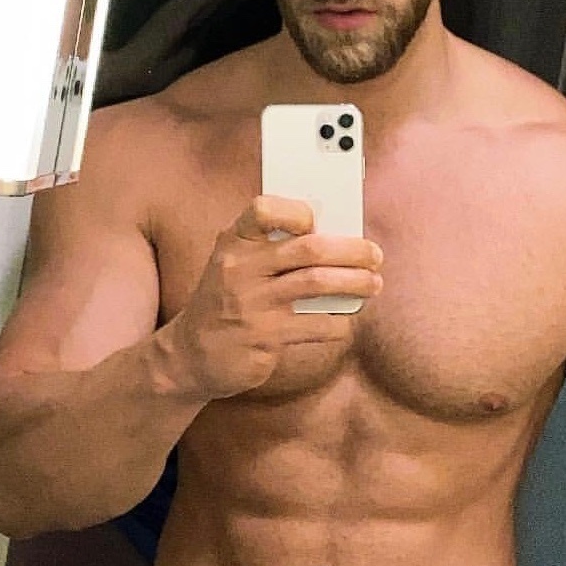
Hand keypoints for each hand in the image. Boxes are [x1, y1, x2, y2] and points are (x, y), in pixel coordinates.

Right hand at [159, 195, 382, 400]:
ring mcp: (252, 305)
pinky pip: (317, 325)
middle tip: (374, 255)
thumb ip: (270, 249)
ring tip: (373, 284)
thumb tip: (334, 237)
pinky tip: (345, 320)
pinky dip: (339, 322)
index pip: (263, 209)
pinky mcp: (265, 338)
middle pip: (308, 248)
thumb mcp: (234, 267)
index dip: (296, 211)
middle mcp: (240, 269)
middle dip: (351, 250)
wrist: (191, 356)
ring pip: (318, 283)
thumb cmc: (224, 304)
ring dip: (355, 283)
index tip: (318, 220)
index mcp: (233, 243)